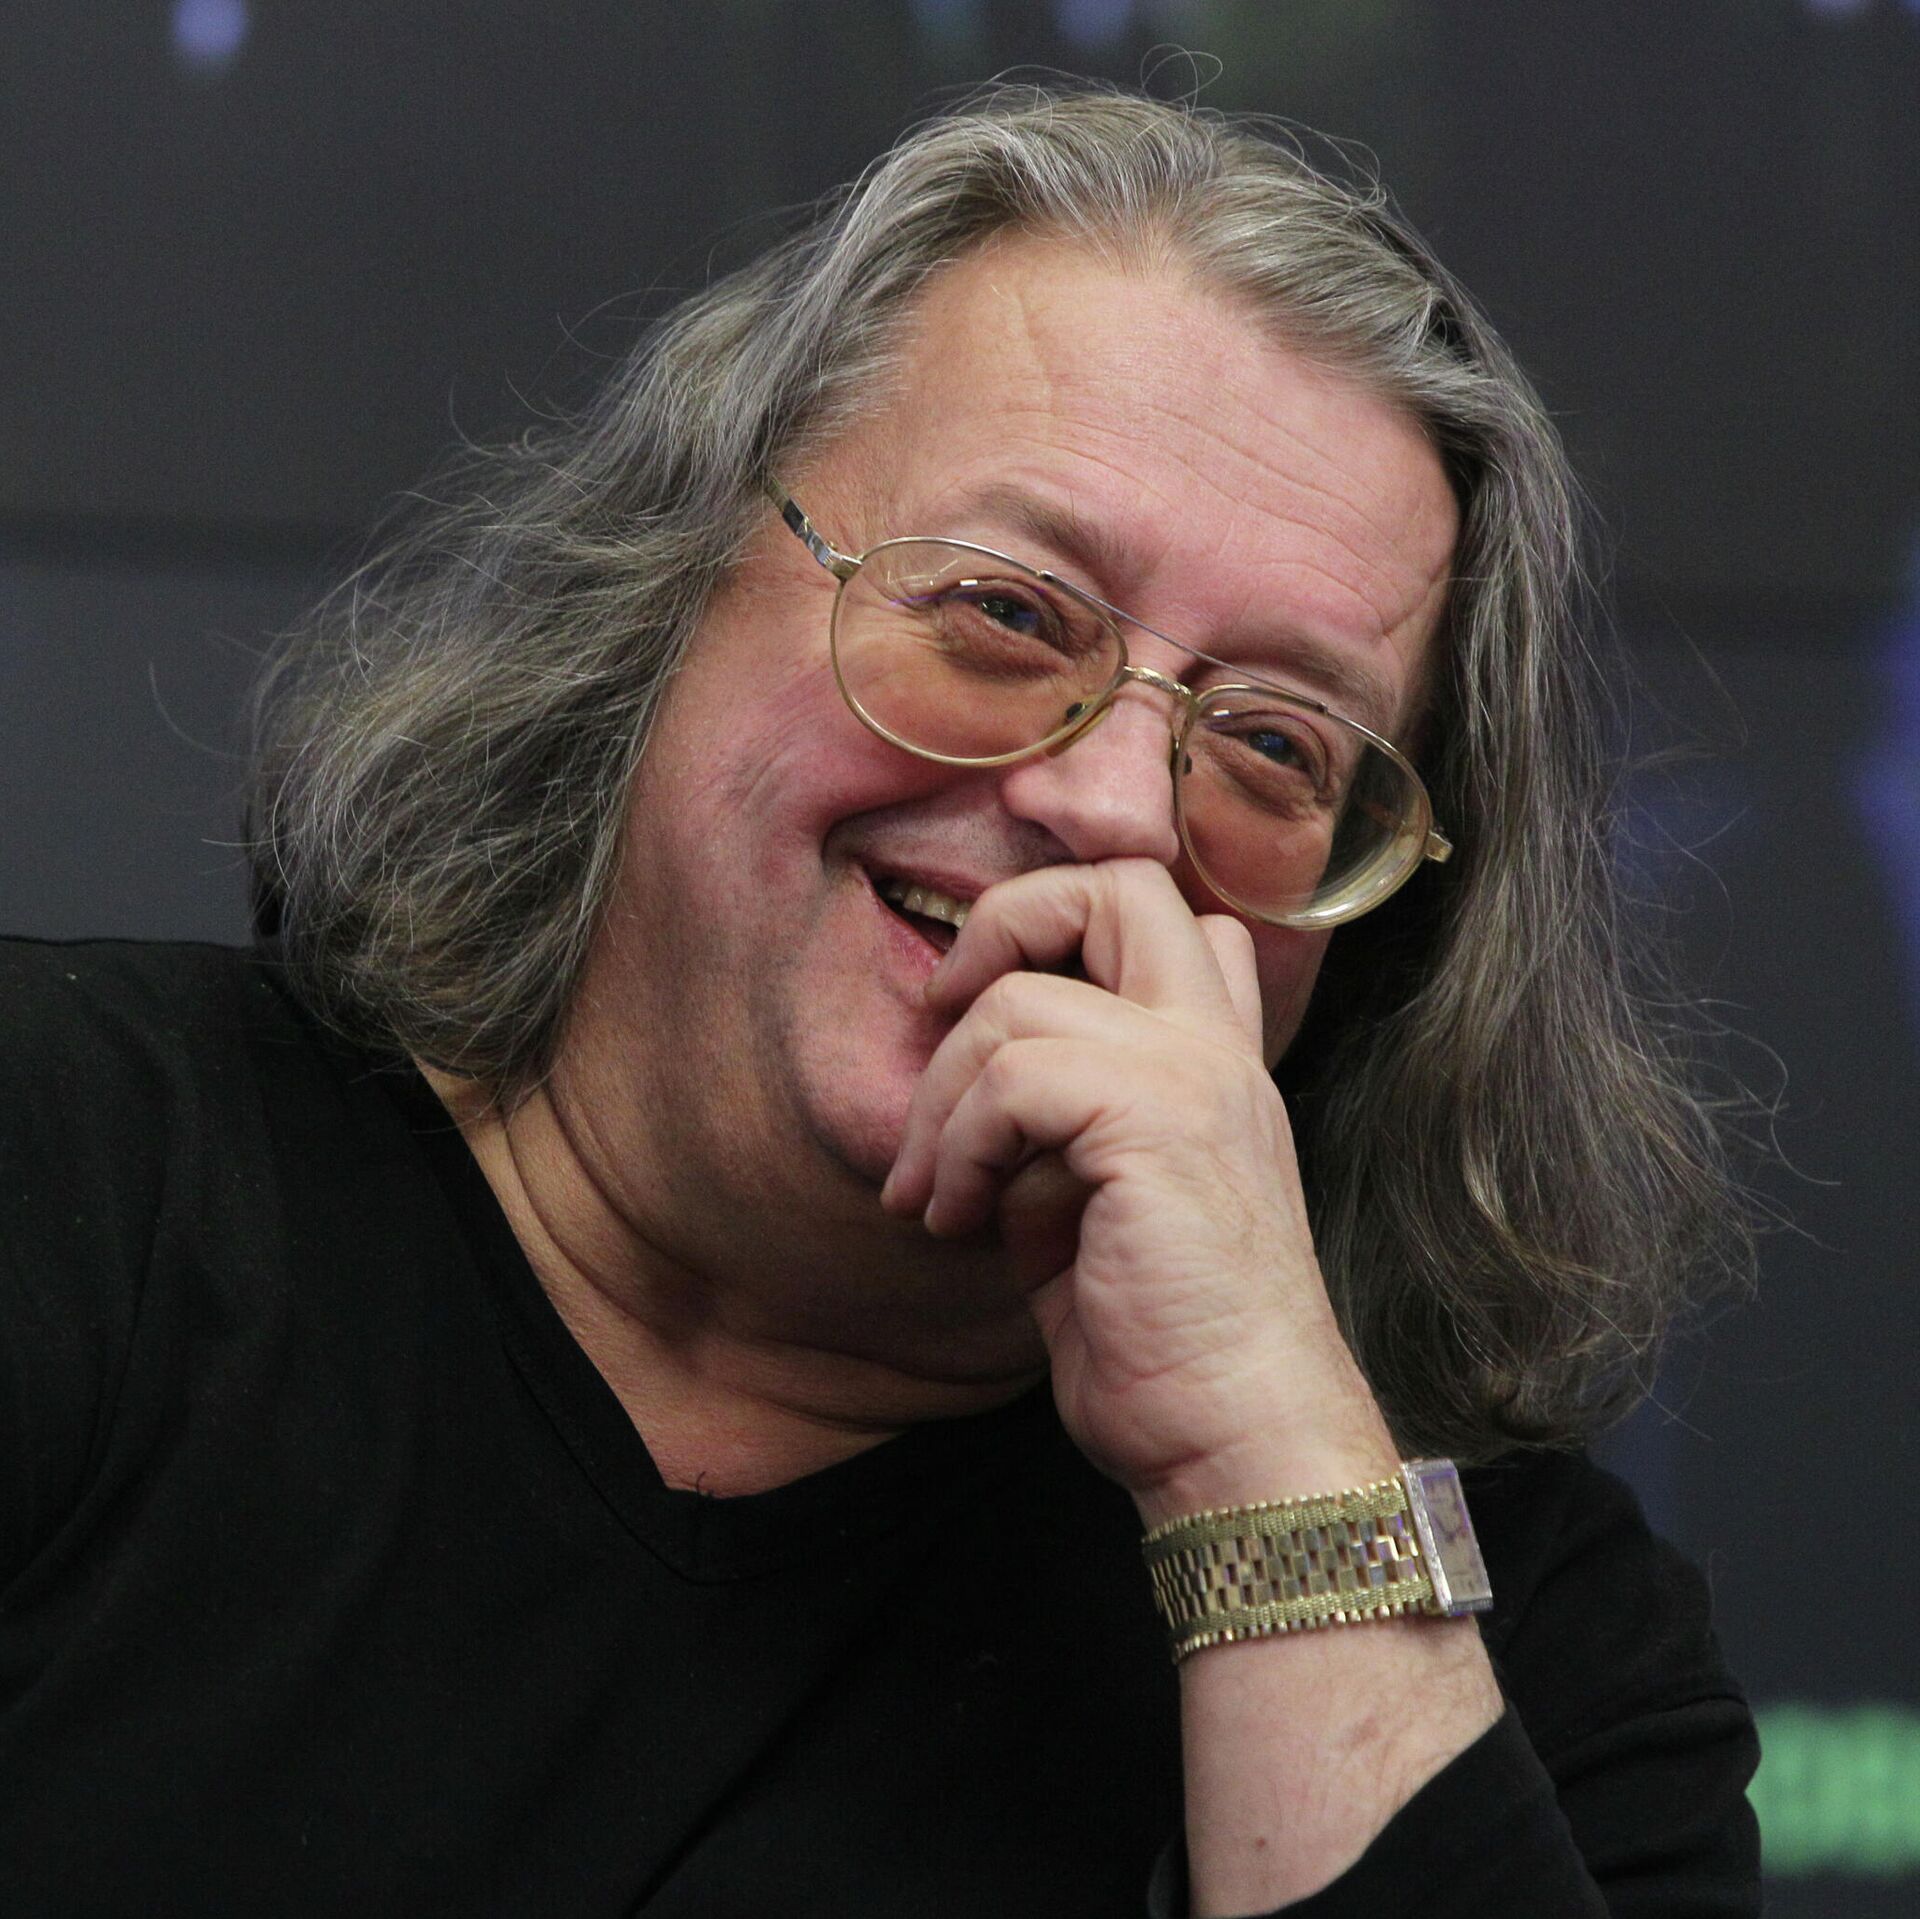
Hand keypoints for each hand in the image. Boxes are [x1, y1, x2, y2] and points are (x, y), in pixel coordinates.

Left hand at [880, 858, 1394, 1519]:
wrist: (1233, 1436)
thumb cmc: (1163, 1342)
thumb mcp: (1096, 1205)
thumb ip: (1062, 1126)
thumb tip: (981, 1086)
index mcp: (1212, 1059)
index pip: (1167, 913)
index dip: (1058, 927)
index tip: (981, 1020)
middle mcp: (1217, 1048)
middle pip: (1118, 884)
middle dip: (1002, 926)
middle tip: (940, 1016)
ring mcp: (1196, 1076)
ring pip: (1022, 999)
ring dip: (942, 1099)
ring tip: (934, 1192)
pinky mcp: (1158, 1122)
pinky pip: (1013, 1078)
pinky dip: (958, 1146)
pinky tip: (960, 1217)